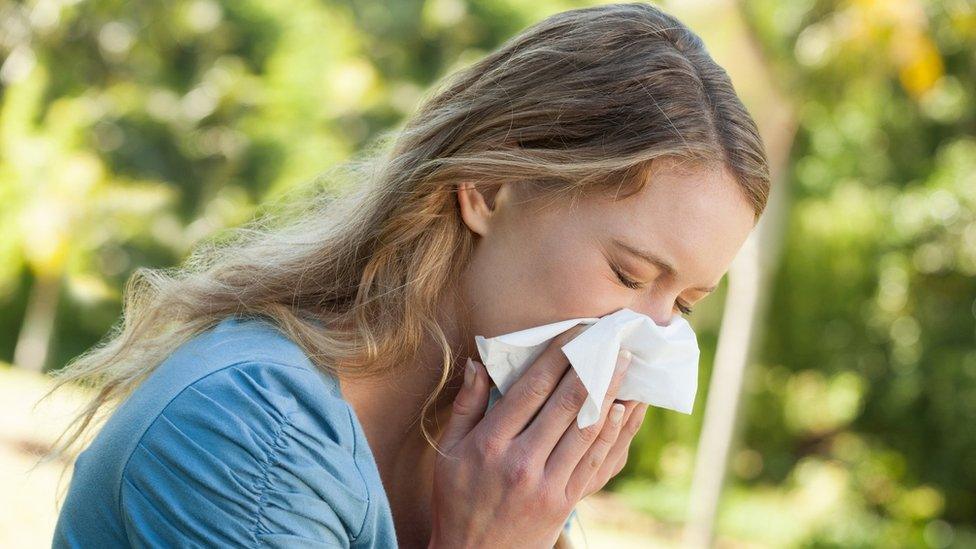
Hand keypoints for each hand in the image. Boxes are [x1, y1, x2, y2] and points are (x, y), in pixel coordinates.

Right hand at [428, 324, 647, 547]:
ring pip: (586, 428)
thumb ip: (466, 405)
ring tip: (626, 364)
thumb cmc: (457, 500)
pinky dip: (612, 431)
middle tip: (613, 338)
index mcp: (490, 444)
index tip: (576, 331)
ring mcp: (546, 484)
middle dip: (592, 365)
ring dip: (610, 392)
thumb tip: (477, 362)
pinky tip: (622, 409)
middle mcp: (520, 461)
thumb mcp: (448, 451)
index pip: (531, 389)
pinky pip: (594, 460)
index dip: (557, 355)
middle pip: (565, 403)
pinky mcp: (564, 501)